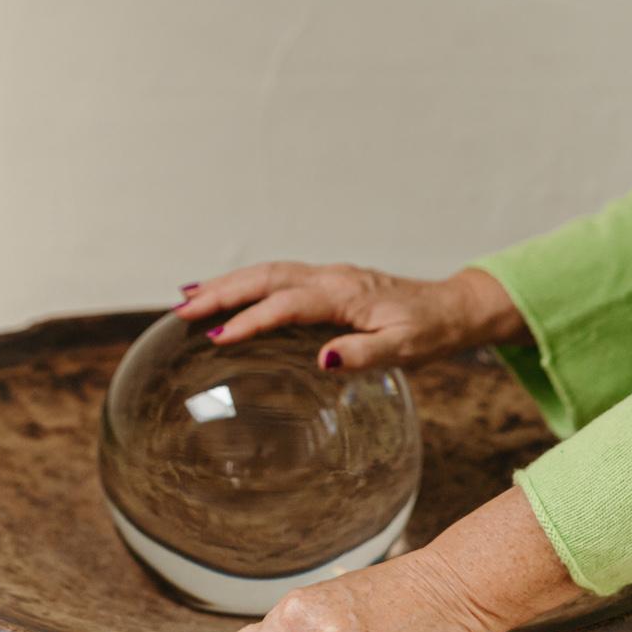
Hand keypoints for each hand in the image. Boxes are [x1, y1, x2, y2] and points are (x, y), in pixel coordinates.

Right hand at [174, 259, 530, 369]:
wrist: (450, 308)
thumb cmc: (428, 332)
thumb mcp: (405, 350)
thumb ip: (364, 354)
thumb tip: (322, 359)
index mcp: (344, 294)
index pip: (287, 304)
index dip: (252, 319)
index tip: (218, 337)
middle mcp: (330, 278)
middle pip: (266, 278)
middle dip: (221, 291)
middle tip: (181, 310)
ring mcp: (326, 276)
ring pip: (267, 272)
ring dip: (226, 283)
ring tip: (186, 298)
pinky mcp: (326, 282)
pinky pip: (277, 277)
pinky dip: (246, 282)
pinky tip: (224, 293)